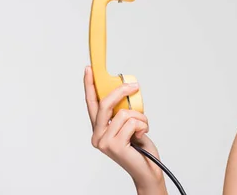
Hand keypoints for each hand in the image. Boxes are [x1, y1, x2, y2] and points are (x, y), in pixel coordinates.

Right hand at [84, 66, 166, 193]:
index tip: (89, 69)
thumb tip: (126, 91)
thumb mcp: (130, 124)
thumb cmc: (139, 146)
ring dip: (140, 117)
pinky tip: (142, 136)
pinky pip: (132, 122)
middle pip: (105, 104)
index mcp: (99, 128)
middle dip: (121, 91)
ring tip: (142, 128)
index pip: (92, 103)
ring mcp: (104, 142)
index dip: (89, 85)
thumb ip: (123, 111)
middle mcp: (97, 135)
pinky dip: (143, 125)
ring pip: (124, 113)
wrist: (147, 168)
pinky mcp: (114, 145)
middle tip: (134, 86)